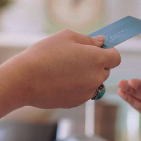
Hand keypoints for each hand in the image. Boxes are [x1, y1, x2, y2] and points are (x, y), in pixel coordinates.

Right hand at [0, 30, 120, 108]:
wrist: (24, 80)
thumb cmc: (44, 55)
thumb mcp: (66, 37)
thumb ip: (88, 40)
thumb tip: (102, 42)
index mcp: (97, 59)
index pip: (116, 57)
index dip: (108, 52)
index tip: (97, 49)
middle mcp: (96, 77)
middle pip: (106, 70)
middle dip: (96, 63)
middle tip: (76, 57)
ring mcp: (87, 92)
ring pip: (94, 82)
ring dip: (86, 75)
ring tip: (65, 69)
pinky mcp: (77, 102)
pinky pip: (83, 92)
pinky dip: (77, 86)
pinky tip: (60, 80)